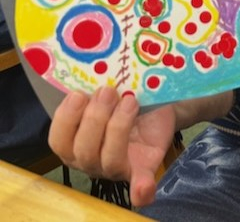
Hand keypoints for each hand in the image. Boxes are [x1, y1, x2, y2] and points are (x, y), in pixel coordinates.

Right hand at [49, 86, 176, 206]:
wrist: (156, 102)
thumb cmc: (123, 96)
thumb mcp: (106, 89)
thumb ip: (92, 89)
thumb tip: (90, 75)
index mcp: (75, 142)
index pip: (58, 141)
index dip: (65, 119)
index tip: (78, 94)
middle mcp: (92, 160)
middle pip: (83, 153)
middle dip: (95, 118)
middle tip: (108, 91)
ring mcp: (117, 167)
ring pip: (109, 161)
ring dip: (118, 128)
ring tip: (129, 101)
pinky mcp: (143, 168)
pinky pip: (139, 186)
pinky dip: (141, 189)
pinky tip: (143, 187)